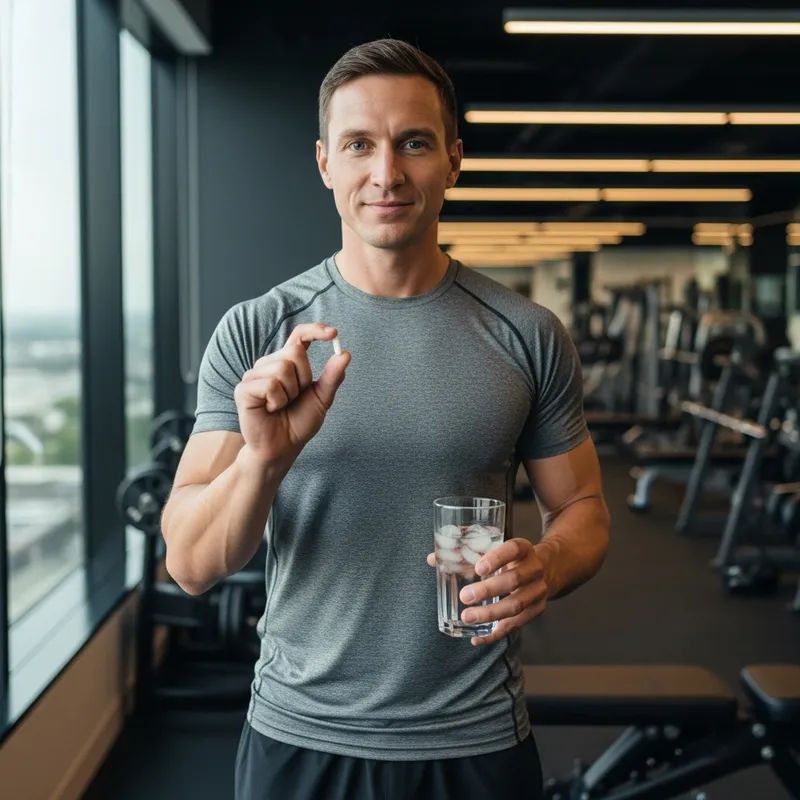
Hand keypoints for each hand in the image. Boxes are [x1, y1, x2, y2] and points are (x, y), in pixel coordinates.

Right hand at [234, 323, 350, 466]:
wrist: (282, 448)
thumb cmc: (298, 424)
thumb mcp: (322, 399)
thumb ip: (332, 377)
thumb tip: (345, 353)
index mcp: (286, 363)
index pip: (299, 336)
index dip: (315, 330)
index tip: (333, 333)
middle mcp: (268, 364)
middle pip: (295, 352)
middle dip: (303, 378)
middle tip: (295, 398)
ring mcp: (253, 375)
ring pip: (283, 368)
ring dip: (290, 393)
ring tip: (281, 406)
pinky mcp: (244, 389)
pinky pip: (270, 384)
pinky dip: (277, 401)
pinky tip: (270, 410)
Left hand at [427, 538, 547, 645]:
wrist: (547, 569)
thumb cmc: (511, 559)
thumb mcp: (496, 549)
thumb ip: (467, 553)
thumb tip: (432, 559)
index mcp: (523, 548)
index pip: (513, 549)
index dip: (497, 559)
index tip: (479, 568)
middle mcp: (534, 569)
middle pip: (514, 580)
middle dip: (489, 590)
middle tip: (465, 596)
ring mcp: (538, 591)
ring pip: (516, 605)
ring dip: (491, 614)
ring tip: (467, 617)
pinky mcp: (536, 611)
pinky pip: (516, 625)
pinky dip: (495, 634)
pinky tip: (477, 638)